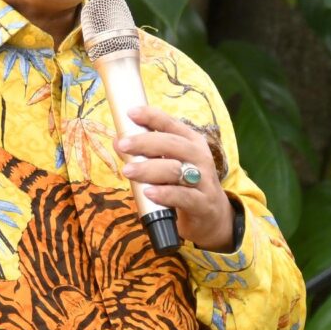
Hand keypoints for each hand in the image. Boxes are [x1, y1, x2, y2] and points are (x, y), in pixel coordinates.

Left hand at [119, 106, 236, 250]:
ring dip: (150, 169)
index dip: (152, 116)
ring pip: (176, 169)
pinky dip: (166, 193)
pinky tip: (149, 192)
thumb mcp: (167, 166)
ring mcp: (204, 181)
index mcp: (192, 142)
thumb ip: (144, 154)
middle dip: (145, 142)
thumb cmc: (184, 185)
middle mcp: (200, 157)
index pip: (172, 125)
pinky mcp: (203, 204)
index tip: (131, 112)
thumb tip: (118, 140)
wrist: (212, 217)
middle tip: (123, 145)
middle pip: (173, 144)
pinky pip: (184, 196)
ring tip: (128, 171)